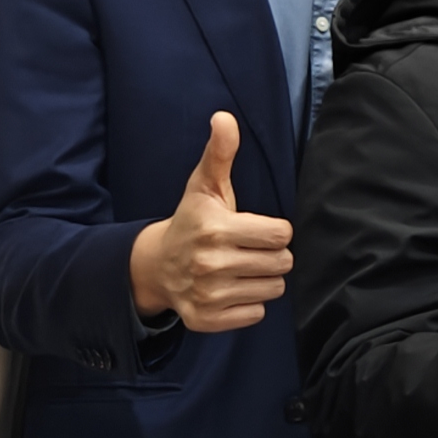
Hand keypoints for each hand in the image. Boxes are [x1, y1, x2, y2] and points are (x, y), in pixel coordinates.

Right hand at [129, 113, 292, 332]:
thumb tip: (224, 117)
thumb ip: (220, 152)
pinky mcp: (206, 320)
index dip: (274, 230)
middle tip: (249, 250)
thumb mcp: (204, 186)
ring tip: (241, 268)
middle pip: (282, 263)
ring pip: (273, 289)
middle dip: (272, 255)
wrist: (156, 265)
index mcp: (215, 228)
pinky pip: (256, 315)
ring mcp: (207, 295)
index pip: (281, 234)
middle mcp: (210, 264)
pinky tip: (231, 289)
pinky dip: (249, 304)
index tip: (255, 228)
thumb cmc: (192, 221)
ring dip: (263, 279)